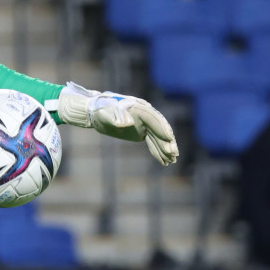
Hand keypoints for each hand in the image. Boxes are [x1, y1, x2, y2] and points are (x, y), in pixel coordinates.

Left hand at [50, 82, 178, 164]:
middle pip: (159, 129)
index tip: (170, 139)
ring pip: (157, 137)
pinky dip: (157, 151)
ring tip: (171, 161)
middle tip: (173, 154)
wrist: (96, 112)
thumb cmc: (100, 110)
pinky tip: (163, 161)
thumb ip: (115, 117)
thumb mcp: (105, 113)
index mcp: (139, 108)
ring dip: (164, 149)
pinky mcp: (141, 131)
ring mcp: (144, 124)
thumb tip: (126, 122)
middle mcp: (145, 115)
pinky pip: (152, 141)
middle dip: (166, 142)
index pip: (154, 119)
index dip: (162, 129)